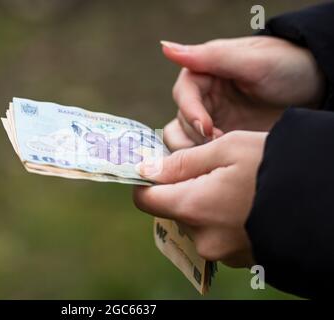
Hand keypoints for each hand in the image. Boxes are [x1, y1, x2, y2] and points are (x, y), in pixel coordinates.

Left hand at [133, 131, 266, 266]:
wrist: (323, 199)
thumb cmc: (274, 165)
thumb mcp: (226, 149)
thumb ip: (181, 162)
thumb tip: (145, 169)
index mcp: (193, 206)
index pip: (146, 200)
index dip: (147, 182)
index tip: (157, 168)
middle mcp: (202, 236)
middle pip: (172, 210)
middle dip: (182, 189)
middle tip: (208, 169)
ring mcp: (222, 250)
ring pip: (195, 222)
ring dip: (203, 203)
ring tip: (232, 185)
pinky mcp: (239, 257)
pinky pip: (216, 234)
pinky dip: (220, 218)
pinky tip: (243, 203)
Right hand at [161, 36, 324, 149]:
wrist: (315, 89)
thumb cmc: (287, 66)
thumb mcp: (252, 60)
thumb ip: (210, 57)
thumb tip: (166, 47)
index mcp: (204, 71)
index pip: (183, 94)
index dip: (191, 112)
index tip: (206, 128)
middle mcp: (203, 96)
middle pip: (180, 120)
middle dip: (195, 135)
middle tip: (220, 143)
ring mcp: (211, 117)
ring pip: (184, 138)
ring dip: (196, 149)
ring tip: (221, 153)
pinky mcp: (220, 137)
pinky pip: (199, 150)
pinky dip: (204, 157)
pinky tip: (224, 158)